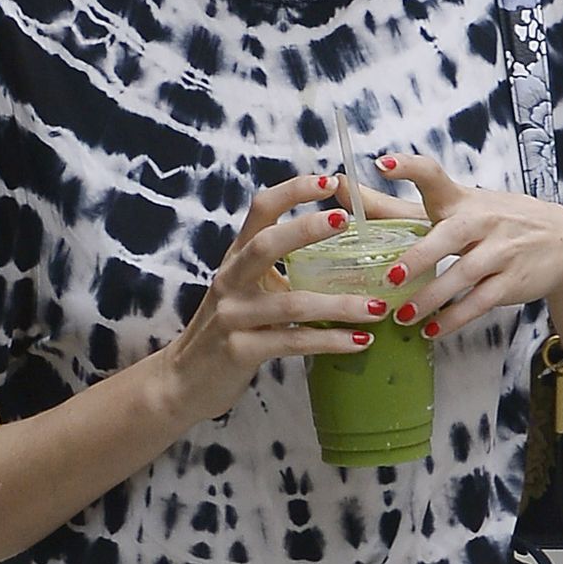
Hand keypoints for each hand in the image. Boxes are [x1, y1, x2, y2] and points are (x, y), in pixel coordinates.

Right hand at [160, 173, 388, 422]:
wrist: (184, 382)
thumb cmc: (229, 330)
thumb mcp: (247, 291)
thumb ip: (281, 271)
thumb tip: (343, 253)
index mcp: (236, 258)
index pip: (261, 210)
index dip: (293, 190)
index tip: (331, 181)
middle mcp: (231, 280)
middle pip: (267, 244)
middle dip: (308, 229)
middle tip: (348, 221)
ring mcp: (233, 316)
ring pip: (292, 303)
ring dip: (340, 304)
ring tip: (378, 306)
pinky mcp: (240, 350)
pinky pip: (294, 342)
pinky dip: (331, 340)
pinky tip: (360, 341)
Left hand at [334, 152, 562, 339]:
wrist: (560, 241)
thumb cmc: (491, 221)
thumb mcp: (453, 208)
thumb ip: (396, 206)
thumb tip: (341, 190)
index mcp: (459, 199)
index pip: (433, 175)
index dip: (409, 168)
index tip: (383, 164)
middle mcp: (481, 220)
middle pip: (449, 235)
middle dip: (420, 257)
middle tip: (389, 277)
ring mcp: (500, 251)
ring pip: (463, 275)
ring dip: (432, 298)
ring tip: (402, 316)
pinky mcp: (512, 281)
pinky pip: (480, 302)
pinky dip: (454, 318)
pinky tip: (431, 330)